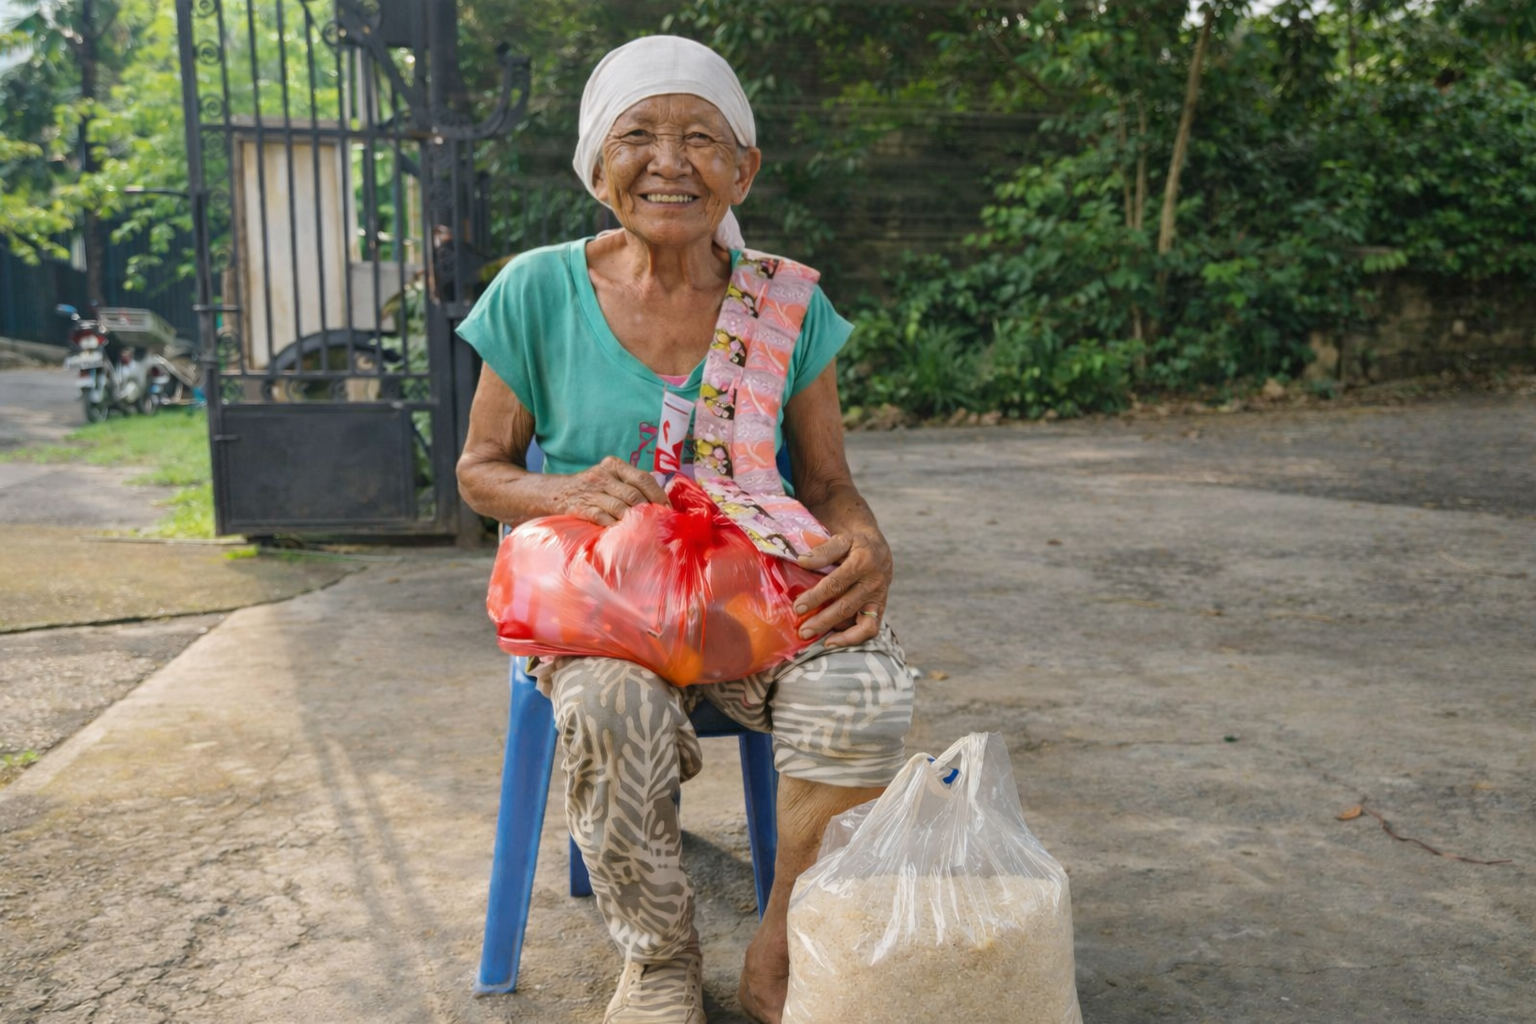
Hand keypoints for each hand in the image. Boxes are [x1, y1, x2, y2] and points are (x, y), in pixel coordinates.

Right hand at [551, 456, 669, 524]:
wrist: (554, 492)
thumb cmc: (590, 488)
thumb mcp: (609, 477)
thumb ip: (630, 484)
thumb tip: (660, 502)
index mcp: (614, 466)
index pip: (643, 478)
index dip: (658, 495)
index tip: (669, 509)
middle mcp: (603, 476)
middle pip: (634, 494)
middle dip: (649, 510)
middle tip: (660, 524)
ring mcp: (591, 492)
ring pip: (620, 507)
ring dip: (635, 520)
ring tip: (647, 531)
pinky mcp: (581, 507)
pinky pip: (603, 518)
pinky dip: (615, 526)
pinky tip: (623, 533)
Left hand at [792, 527, 893, 647]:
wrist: (876, 546)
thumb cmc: (853, 543)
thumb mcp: (840, 539)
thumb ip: (823, 551)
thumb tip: (802, 562)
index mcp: (863, 561)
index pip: (836, 583)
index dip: (816, 597)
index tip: (798, 607)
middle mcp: (874, 582)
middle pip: (847, 606)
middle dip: (823, 621)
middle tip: (803, 631)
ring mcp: (879, 598)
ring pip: (862, 623)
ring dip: (839, 634)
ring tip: (817, 639)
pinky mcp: (880, 608)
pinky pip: (871, 629)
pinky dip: (853, 638)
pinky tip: (833, 640)